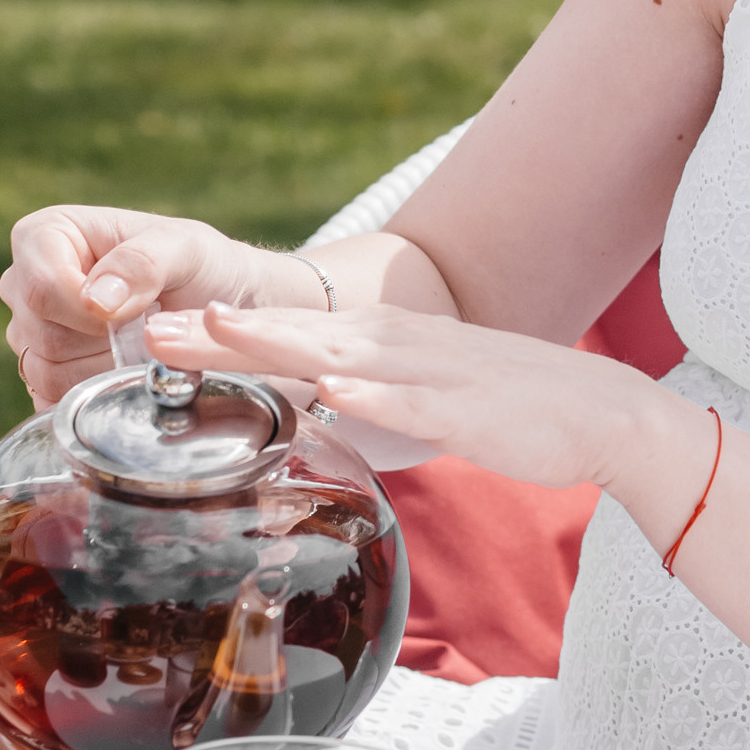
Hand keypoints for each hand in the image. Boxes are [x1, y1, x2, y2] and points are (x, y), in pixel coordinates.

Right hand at [1, 204, 307, 410]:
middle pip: (40, 334)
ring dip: (101, 368)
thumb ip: (143, 264)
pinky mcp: (43, 375)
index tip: (131, 312)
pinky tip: (126, 368)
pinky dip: (96, 394)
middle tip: (145, 327)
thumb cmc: (200, 266)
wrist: (220, 308)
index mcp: (45, 235)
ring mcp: (29, 332)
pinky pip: (53, 400)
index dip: (85, 311)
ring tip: (140, 345)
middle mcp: (26, 283)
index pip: (39, 288)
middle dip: (99, 341)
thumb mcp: (185, 249)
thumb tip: (95, 301)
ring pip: (44, 372)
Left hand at [142, 301, 700, 510]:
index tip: (153, 334)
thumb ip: (362, 402)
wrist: (598, 413)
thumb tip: (306, 420)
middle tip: (151, 330)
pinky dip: (372, 394)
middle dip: (221, 333)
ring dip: (278, 343)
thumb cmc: (506, 412)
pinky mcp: (468, 405)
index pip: (285, 335)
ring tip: (219, 333)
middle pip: (295, 334)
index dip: (219, 334)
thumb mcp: (417, 400)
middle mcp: (396, 345)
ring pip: (342, 354)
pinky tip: (334, 391)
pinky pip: (413, 400)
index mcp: (380, 345)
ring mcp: (431, 371)